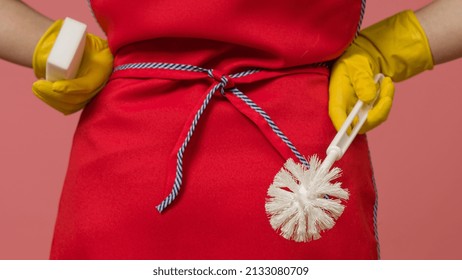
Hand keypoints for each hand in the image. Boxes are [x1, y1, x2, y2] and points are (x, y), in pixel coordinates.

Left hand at [32, 20, 112, 114]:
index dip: (72, 88)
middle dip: (55, 95)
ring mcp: (92, 93)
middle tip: (37, 85)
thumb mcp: (81, 37)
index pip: (88, 85)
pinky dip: (53, 102)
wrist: (84, 47)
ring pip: (71, 105)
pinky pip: (68, 106)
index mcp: (103, 67)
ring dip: (52, 99)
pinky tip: (42, 93)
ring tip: (37, 88)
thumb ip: (74, 40)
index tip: (55, 86)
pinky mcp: (82, 98)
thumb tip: (56, 45)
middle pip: (78, 98)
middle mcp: (100, 84)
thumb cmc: (80, 40)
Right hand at [329, 10, 433, 132]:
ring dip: (385, 103)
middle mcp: (345, 107)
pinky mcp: (367, 111)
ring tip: (387, 82)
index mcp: (337, 95)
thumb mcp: (357, 64)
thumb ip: (361, 80)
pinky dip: (387, 100)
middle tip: (386, 97)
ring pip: (372, 120)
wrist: (363, 58)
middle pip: (358, 125)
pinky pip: (380, 113)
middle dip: (376, 114)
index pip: (337, 113)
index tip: (349, 131)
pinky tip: (386, 85)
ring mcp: (357, 112)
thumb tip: (369, 98)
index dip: (342, 125)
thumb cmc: (354, 60)